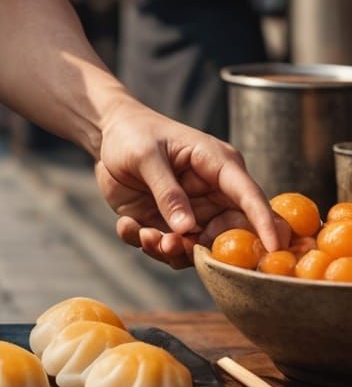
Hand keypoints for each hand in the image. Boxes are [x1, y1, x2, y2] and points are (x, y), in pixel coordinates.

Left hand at [94, 99, 288, 267]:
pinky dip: (148, 244)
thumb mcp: (146, 156)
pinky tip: (129, 226)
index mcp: (219, 165)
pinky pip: (168, 248)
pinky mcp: (172, 226)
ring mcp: (194, 213)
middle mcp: (214, 194)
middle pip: (229, 234)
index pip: (249, 197)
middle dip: (203, 248)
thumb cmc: (133, 134)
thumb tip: (187, 229)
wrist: (109, 135)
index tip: (277, 251)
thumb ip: (167, 191)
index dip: (265, 223)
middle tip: (170, 246)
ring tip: (145, 236)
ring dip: (171, 251)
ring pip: (198, 248)